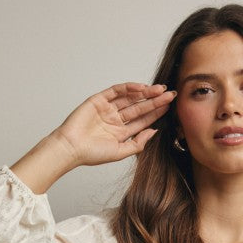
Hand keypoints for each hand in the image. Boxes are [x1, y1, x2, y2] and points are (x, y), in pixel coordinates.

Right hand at [51, 82, 176, 166]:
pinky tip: (142, 87)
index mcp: (121, 132)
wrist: (71, 148)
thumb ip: (138, 143)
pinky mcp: (99, 100)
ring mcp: (108, 109)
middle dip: (155, 101)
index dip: (156, 113)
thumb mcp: (120, 152)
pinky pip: (116, 91)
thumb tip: (154, 132)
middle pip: (139, 107)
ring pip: (130, 98)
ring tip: (160, 90)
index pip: (143, 120)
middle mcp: (116, 119)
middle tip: (170, 94)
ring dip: (145, 93)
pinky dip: (129, 87)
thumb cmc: (92, 154)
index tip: (170, 107)